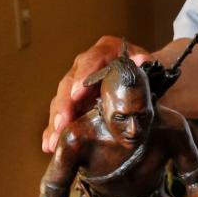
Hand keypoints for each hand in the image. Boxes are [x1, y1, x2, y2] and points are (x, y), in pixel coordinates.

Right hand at [42, 35, 152, 152]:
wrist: (143, 79)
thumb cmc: (145, 71)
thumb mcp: (148, 64)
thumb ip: (144, 64)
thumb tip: (142, 60)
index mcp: (104, 51)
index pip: (90, 61)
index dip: (82, 77)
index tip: (77, 94)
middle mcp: (85, 67)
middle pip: (69, 84)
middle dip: (64, 105)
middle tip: (62, 123)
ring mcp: (77, 85)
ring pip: (61, 101)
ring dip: (56, 122)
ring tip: (53, 140)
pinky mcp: (73, 103)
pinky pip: (61, 116)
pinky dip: (54, 131)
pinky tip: (49, 145)